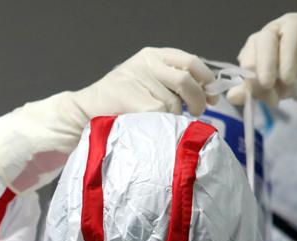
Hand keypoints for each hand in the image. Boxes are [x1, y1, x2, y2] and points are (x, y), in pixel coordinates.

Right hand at [74, 47, 216, 117]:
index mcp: (153, 55)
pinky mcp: (129, 96)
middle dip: (197, 101)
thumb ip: (173, 83)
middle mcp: (146, 63)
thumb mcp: (147, 83)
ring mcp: (137, 78)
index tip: (212, 95)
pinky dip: (161, 125)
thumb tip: (209, 94)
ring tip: (161, 123)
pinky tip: (152, 128)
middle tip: (197, 113)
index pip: (190, 61)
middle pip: (185, 81)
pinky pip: (158, 114)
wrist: (84, 111)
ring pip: (172, 103)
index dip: (206, 79)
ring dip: (173, 119)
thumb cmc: (120, 103)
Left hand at [226, 13, 296, 106]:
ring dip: (290, 63)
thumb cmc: (286, 79)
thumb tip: (233, 97)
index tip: (258, 87)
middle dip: (266, 62)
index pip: (249, 53)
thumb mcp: (267, 88)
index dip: (251, 70)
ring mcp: (292, 24)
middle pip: (266, 39)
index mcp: (255, 44)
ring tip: (291, 82)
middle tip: (268, 84)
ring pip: (290, 38)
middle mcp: (272, 30)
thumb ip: (251, 91)